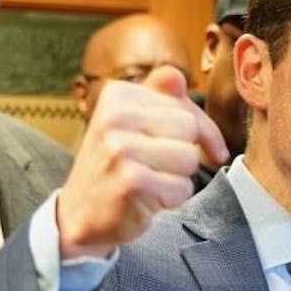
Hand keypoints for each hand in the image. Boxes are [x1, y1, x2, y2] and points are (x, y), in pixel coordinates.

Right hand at [55, 65, 226, 258]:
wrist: (79, 214)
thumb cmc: (113, 167)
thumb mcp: (129, 124)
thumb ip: (158, 98)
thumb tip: (178, 76)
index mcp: (117, 95)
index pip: (185, 105)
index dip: (204, 131)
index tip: (211, 148)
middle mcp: (116, 117)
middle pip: (190, 129)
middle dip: (184, 154)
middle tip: (156, 168)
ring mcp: (122, 149)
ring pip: (189, 159)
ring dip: (178, 178)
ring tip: (149, 182)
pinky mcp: (132, 181)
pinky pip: (181, 188)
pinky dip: (171, 200)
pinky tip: (146, 199)